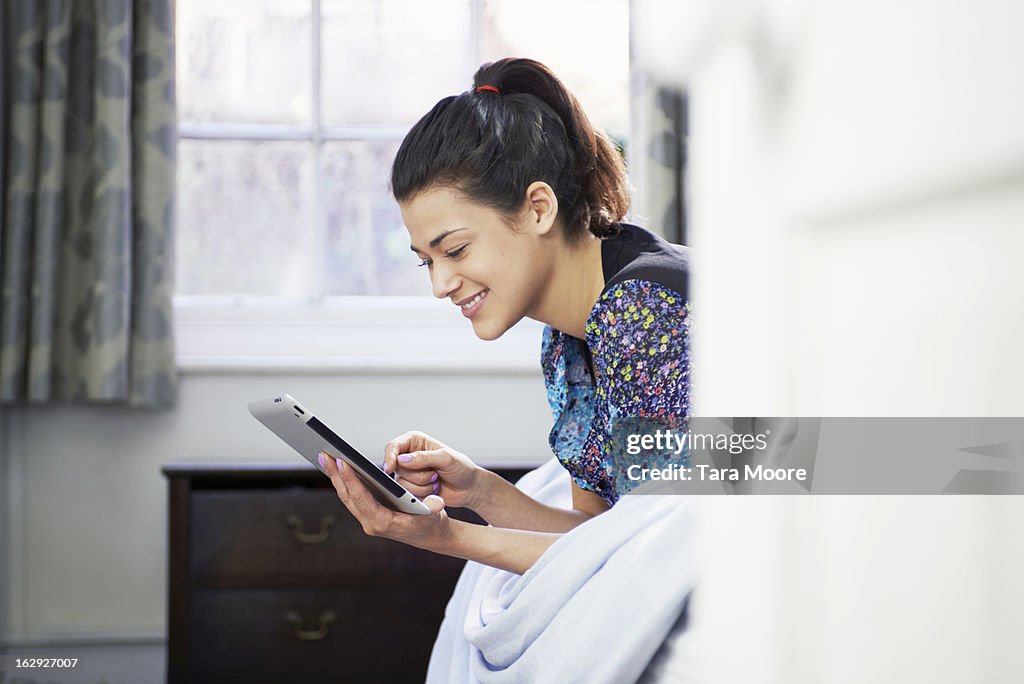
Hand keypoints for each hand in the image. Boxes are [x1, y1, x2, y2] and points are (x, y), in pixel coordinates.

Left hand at [319, 452, 453, 552]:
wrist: (430, 536)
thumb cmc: (431, 523)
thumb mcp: (435, 514)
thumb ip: (433, 508)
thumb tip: (437, 503)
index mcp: (383, 522)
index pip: (361, 498)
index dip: (351, 480)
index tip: (342, 462)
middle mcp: (370, 523)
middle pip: (347, 496)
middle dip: (335, 475)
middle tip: (324, 454)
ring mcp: (367, 520)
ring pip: (346, 496)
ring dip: (335, 477)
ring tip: (325, 457)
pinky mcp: (367, 514)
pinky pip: (351, 497)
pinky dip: (343, 481)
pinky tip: (337, 468)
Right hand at [381, 431, 485, 509]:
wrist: (469, 488)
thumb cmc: (461, 468)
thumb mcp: (446, 458)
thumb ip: (424, 457)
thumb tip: (402, 459)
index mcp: (416, 442)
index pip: (394, 446)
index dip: (389, 456)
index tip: (390, 468)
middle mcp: (410, 456)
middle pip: (397, 468)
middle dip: (417, 475)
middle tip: (435, 473)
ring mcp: (410, 473)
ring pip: (402, 483)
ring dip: (422, 485)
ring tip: (436, 480)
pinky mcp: (412, 488)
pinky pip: (407, 494)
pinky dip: (423, 494)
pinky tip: (433, 489)